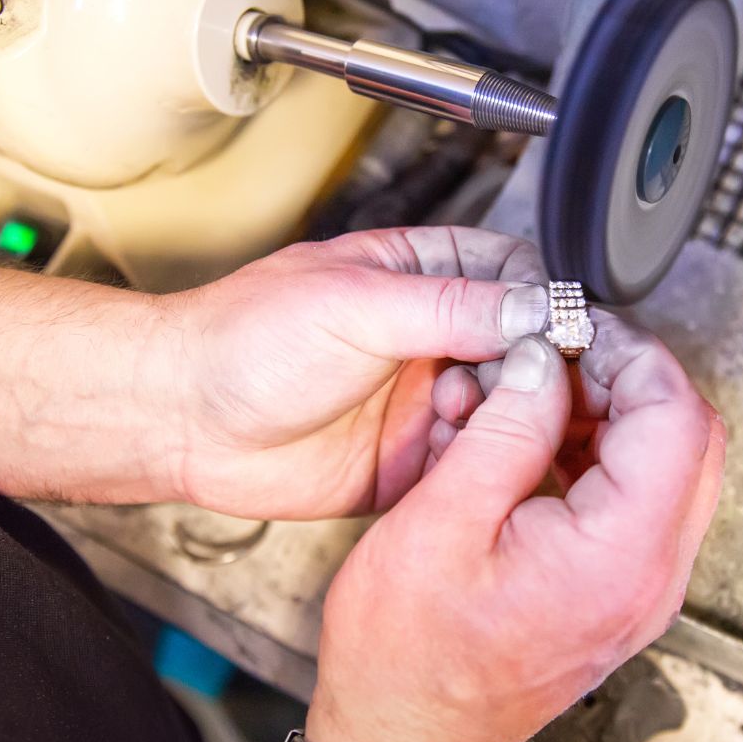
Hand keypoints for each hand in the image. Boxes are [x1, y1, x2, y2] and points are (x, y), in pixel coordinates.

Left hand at [167, 227, 549, 518]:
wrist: (182, 421)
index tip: (560, 333)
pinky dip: (482, 465)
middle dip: (532, 371)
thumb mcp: (354, 306)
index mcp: (419, 277)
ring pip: (505, 409)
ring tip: (471, 419)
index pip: (514, 277)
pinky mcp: (413, 458)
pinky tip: (468, 463)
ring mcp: (425, 399)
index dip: (543, 303)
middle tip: (528, 390)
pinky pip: (472, 462)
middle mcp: (431, 337)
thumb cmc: (243, 342)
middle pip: (522, 349)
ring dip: (503, 419)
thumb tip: (533, 306)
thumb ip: (447, 306)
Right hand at [306, 311, 725, 741]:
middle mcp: (649, 577)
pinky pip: (641, 501)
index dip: (628, 354)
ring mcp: (640, 590)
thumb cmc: (409, 658)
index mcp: (617, 556)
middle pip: (688, 437)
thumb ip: (505, 430)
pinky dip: (601, 456)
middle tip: (559, 357)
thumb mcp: (439, 523)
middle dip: (627, 379)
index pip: (674, 417)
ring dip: (612, 415)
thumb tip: (544, 362)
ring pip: (670, 465)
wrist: (405, 737)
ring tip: (536, 399)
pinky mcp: (618, 593)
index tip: (574, 331)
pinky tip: (537, 445)